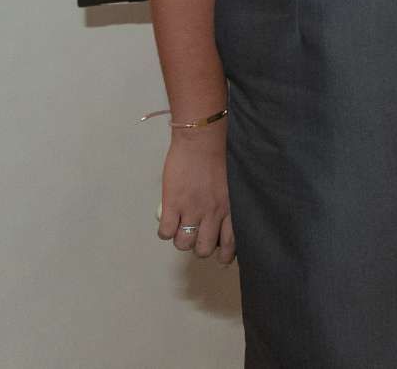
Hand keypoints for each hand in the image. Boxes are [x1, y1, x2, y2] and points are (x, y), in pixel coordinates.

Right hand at [158, 125, 234, 262]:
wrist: (201, 140)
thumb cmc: (218, 157)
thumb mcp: (230, 185)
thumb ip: (227, 204)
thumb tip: (219, 219)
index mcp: (231, 208)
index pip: (231, 243)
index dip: (225, 255)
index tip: (221, 256)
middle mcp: (213, 213)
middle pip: (204, 249)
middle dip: (198, 248)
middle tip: (196, 238)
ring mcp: (192, 210)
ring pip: (184, 244)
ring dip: (180, 240)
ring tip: (180, 229)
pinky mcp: (173, 204)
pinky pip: (165, 232)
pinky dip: (165, 231)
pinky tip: (168, 222)